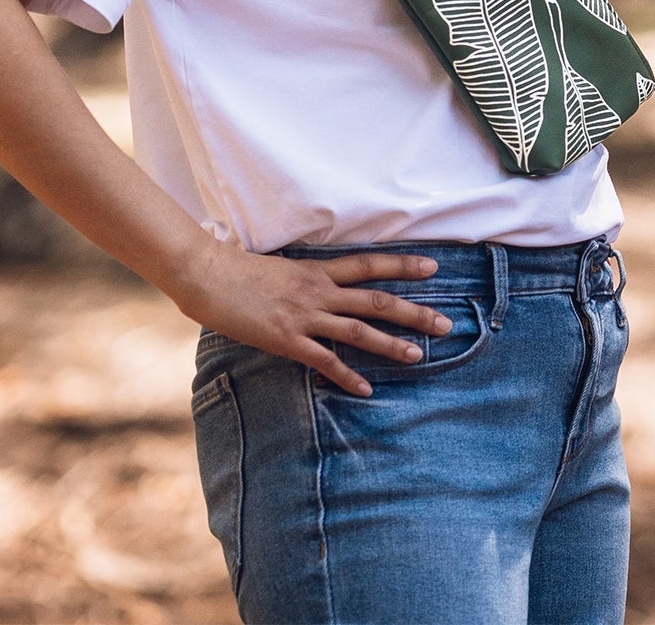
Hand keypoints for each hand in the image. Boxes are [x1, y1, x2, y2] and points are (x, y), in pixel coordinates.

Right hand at [173, 239, 453, 395]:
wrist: (209, 276)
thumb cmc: (240, 270)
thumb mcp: (283, 268)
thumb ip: (306, 279)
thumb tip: (321, 283)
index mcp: (320, 270)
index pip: (371, 265)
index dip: (404, 265)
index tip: (434, 267)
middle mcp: (320, 291)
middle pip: (378, 300)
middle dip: (414, 312)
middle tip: (445, 323)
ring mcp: (306, 316)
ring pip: (359, 330)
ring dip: (391, 344)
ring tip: (419, 355)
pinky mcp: (288, 339)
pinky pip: (325, 360)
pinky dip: (347, 376)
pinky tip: (365, 389)